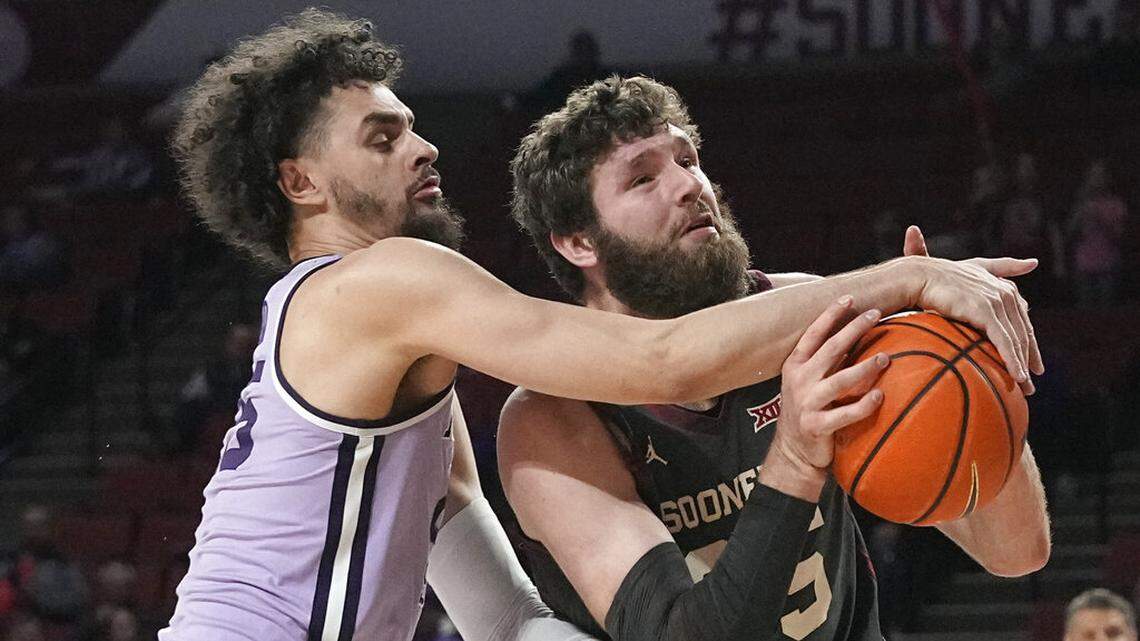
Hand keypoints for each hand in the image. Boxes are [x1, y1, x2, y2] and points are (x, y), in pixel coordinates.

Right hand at [772, 297, 888, 473]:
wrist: (793, 452)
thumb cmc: (808, 411)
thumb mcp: (808, 382)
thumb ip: (826, 362)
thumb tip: (855, 337)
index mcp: (795, 366)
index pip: (813, 334)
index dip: (831, 315)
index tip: (850, 298)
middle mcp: (799, 381)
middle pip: (830, 349)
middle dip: (853, 329)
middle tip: (876, 314)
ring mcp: (806, 403)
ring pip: (840, 380)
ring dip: (864, 367)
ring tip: (885, 358)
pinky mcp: (816, 426)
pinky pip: (845, 414)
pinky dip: (863, 404)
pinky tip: (880, 396)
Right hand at [901, 225, 1042, 394]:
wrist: (919, 276)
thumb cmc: (940, 276)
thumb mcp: (976, 268)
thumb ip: (1005, 266)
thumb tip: (1033, 263)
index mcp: (1006, 288)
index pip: (1022, 321)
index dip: (1029, 343)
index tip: (1031, 364)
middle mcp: (1006, 293)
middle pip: (1023, 332)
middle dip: (1030, 359)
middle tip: (1031, 384)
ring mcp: (997, 301)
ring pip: (1016, 339)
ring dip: (1022, 366)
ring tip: (1025, 388)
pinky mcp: (986, 311)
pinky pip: (1004, 341)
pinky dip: (1012, 360)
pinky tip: (1017, 377)